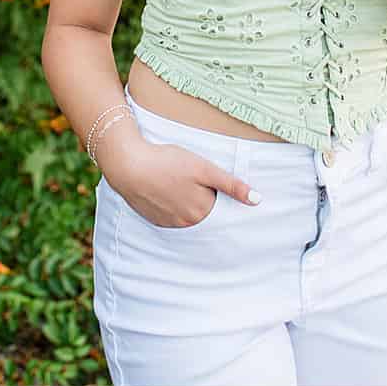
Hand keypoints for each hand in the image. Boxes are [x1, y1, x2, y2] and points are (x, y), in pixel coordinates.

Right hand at [104, 139, 257, 227]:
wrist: (129, 165)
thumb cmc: (168, 163)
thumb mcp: (205, 169)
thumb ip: (232, 185)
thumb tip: (258, 200)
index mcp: (201, 212)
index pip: (222, 205)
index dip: (219, 190)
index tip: (211, 180)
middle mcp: (185, 223)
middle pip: (205, 209)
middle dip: (205, 195)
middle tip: (191, 176)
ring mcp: (168, 222)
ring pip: (188, 211)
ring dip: (188, 199)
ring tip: (178, 180)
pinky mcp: (153, 218)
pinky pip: (172, 213)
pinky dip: (173, 203)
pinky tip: (166, 187)